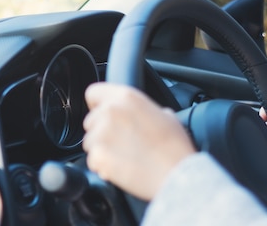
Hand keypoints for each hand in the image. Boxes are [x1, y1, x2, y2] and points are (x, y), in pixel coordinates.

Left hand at [83, 83, 195, 200]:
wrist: (176, 173)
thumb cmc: (174, 147)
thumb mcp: (166, 116)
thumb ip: (146, 110)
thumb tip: (146, 114)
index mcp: (127, 97)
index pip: (93, 93)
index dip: (98, 105)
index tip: (103, 113)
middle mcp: (111, 112)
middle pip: (90, 120)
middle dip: (101, 131)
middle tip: (121, 142)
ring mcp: (102, 134)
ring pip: (89, 142)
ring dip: (102, 149)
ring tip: (124, 157)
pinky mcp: (98, 156)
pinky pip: (92, 160)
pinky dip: (102, 166)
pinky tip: (121, 167)